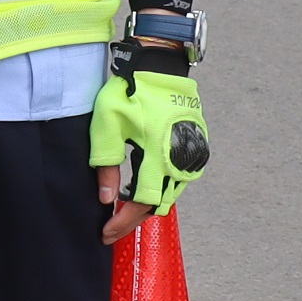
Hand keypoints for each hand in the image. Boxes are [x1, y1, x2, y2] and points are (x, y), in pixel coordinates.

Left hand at [91, 54, 208, 230]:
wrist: (161, 67)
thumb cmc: (130, 92)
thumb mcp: (107, 124)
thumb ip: (106, 163)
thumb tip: (106, 199)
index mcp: (158, 155)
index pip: (141, 203)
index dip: (122, 222)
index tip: (105, 233)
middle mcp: (180, 161)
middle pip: (158, 205)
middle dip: (133, 220)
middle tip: (110, 228)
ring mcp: (192, 156)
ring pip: (170, 194)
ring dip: (146, 204)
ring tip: (121, 209)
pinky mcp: (196, 149)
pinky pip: (177, 179)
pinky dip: (158, 189)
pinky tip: (138, 187)